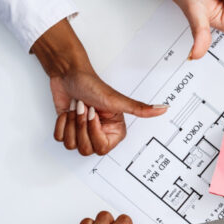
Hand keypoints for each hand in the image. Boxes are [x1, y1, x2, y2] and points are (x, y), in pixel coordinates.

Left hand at [31, 19, 167, 155]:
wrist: (68, 74)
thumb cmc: (91, 85)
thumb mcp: (117, 100)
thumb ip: (141, 109)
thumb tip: (164, 108)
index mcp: (114, 132)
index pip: (101, 148)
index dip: (94, 131)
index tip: (94, 114)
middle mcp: (100, 134)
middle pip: (85, 149)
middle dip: (80, 126)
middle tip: (85, 109)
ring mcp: (83, 133)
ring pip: (71, 145)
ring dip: (70, 123)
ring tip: (77, 108)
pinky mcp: (68, 129)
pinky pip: (60, 138)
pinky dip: (60, 123)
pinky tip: (68, 111)